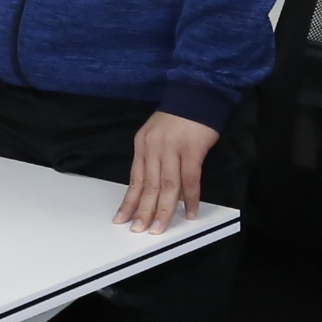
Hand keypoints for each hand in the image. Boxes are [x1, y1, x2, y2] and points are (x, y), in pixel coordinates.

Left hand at [117, 111, 219, 232]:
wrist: (198, 92)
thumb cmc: (180, 116)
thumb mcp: (157, 134)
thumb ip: (155, 159)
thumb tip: (159, 192)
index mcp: (143, 143)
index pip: (135, 179)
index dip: (129, 201)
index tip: (123, 219)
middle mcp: (154, 147)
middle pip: (149, 186)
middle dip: (143, 210)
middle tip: (139, 229)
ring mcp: (173, 148)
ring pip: (167, 186)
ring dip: (164, 209)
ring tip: (159, 227)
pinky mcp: (192, 149)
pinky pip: (190, 179)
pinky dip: (191, 198)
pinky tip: (191, 212)